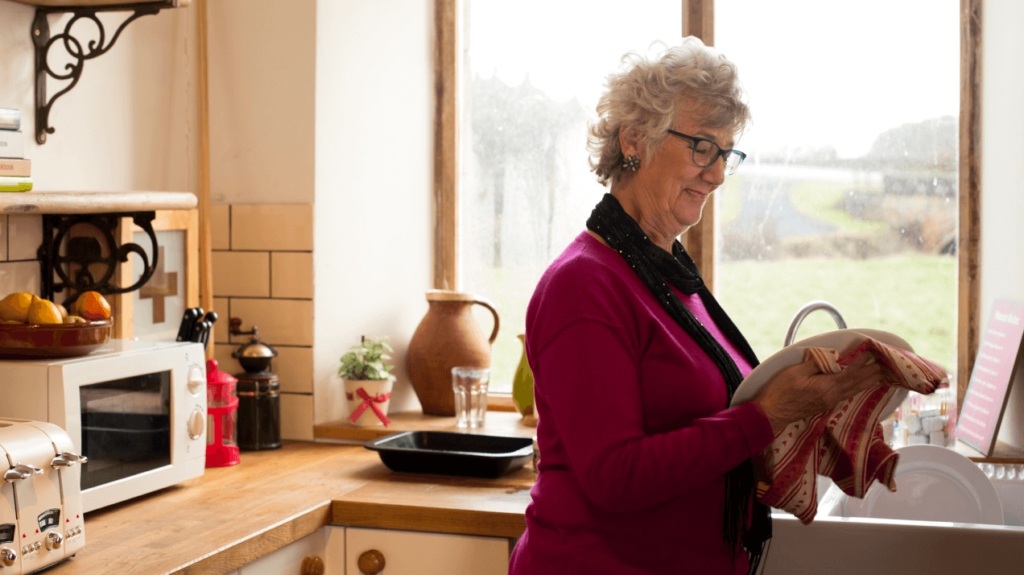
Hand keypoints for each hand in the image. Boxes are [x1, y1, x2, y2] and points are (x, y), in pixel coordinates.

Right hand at [752, 351, 888, 435]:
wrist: (772, 414)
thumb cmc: (781, 392)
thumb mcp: (796, 372)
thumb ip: (816, 363)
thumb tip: (832, 356)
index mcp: (827, 387)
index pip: (850, 371)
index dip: (863, 360)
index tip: (873, 350)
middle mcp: (833, 395)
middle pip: (858, 382)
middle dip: (873, 372)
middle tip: (889, 364)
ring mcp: (830, 401)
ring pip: (855, 389)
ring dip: (870, 381)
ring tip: (883, 374)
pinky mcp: (826, 404)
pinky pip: (848, 394)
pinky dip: (859, 387)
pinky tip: (862, 385)